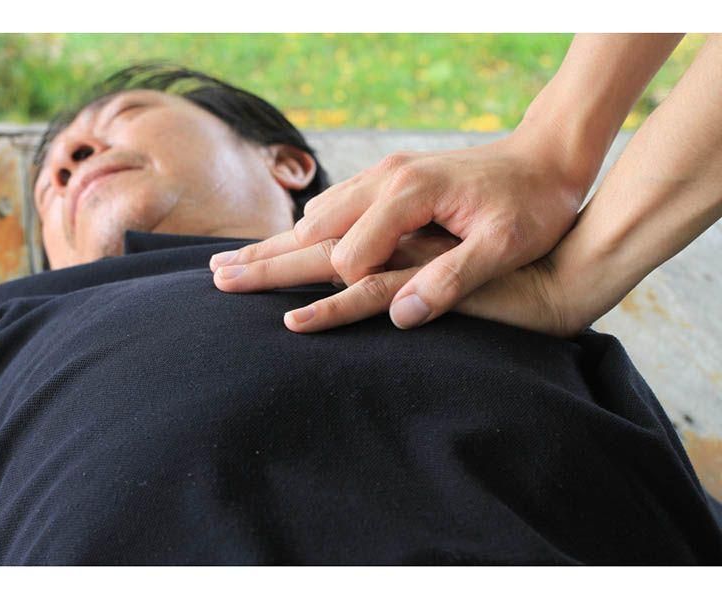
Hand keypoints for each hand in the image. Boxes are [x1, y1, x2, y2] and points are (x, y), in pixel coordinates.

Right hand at [211, 133, 585, 329]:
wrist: (547, 157)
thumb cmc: (531, 205)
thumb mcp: (503, 246)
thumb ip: (452, 279)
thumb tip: (401, 314)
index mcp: (408, 194)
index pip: (349, 253)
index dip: (333, 288)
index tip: (298, 322)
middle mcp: (386, 181)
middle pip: (313, 227)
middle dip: (266, 257)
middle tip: (216, 277)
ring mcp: (385, 176)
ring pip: (317, 215)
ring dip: (276, 242)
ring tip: (235, 262)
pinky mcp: (391, 180)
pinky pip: (335, 206)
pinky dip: (305, 228)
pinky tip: (292, 240)